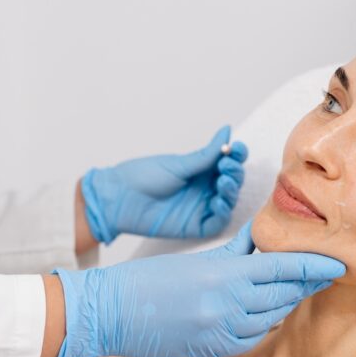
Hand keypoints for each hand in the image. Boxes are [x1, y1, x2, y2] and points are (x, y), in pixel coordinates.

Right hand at [51, 221, 345, 356]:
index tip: (337, 264)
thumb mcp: (198, 258)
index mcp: (225, 274)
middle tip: (326, 273)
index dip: (314, 266)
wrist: (112, 312)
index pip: (284, 268)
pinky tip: (264, 313)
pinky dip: (260, 324)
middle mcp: (228, 304)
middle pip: (284, 294)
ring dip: (284, 304)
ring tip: (296, 290)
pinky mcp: (214, 350)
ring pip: (271, 318)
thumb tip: (260, 237)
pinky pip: (251, 338)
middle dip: (306, 284)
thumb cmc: (150, 280)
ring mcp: (222, 331)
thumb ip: (236, 252)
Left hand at [80, 125, 247, 242]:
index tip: (236, 148)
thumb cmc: (142, 176)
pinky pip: (217, 221)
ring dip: (231, 190)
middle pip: (231, 181)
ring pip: (228, 200)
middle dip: (234, 172)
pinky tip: (217, 201)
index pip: (227, 162)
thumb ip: (206, 154)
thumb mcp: (178, 164)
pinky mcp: (195, 225)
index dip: (236, 155)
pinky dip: (222, 211)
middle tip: (226, 166)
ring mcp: (201, 206)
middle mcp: (204, 187)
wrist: (119, 198)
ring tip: (223, 181)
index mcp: (200, 169)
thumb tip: (227, 131)